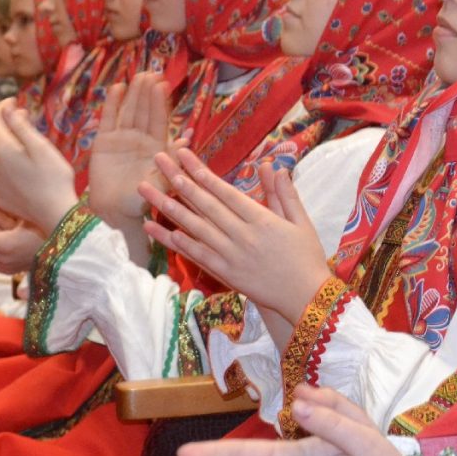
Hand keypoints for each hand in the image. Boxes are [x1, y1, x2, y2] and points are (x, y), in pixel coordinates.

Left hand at [0, 99, 77, 231]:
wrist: (55, 214)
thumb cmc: (54, 178)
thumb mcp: (41, 146)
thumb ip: (21, 125)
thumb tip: (9, 109)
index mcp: (2, 148)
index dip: (3, 106)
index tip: (14, 100)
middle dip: (7, 126)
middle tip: (25, 119)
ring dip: (9, 147)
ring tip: (28, 146)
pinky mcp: (1, 196)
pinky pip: (2, 174)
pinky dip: (11, 166)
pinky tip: (26, 170)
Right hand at [89, 72, 172, 225]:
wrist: (116, 211)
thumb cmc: (142, 199)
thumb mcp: (162, 181)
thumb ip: (172, 160)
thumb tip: (187, 139)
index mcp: (156, 147)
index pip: (159, 120)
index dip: (160, 102)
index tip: (163, 84)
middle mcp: (140, 139)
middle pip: (144, 111)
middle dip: (148, 92)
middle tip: (152, 72)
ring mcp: (122, 138)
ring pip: (129, 111)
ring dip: (134, 94)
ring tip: (138, 75)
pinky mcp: (104, 142)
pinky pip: (109, 119)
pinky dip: (112, 104)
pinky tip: (117, 88)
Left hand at [140, 148, 329, 322]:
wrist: (307, 299)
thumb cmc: (306, 258)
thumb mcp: (301, 222)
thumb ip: (285, 194)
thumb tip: (272, 166)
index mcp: (262, 219)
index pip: (225, 191)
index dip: (202, 172)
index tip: (183, 156)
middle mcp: (243, 235)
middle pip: (205, 204)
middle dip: (179, 180)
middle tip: (158, 162)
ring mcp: (232, 256)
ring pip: (195, 228)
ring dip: (170, 209)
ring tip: (148, 192)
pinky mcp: (227, 275)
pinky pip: (199, 256)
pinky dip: (180, 243)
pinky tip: (162, 231)